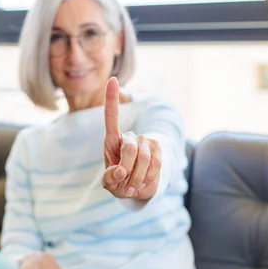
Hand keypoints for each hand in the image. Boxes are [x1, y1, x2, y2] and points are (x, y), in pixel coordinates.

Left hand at [102, 77, 161, 199]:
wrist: (138, 189)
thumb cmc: (119, 182)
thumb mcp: (110, 184)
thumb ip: (109, 179)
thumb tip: (120, 171)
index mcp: (111, 141)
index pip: (111, 117)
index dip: (112, 99)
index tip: (112, 79)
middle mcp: (128, 137)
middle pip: (129, 146)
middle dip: (128, 168)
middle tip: (125, 182)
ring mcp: (145, 141)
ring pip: (144, 155)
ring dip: (138, 175)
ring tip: (133, 184)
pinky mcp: (158, 148)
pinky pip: (157, 161)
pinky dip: (149, 175)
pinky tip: (144, 181)